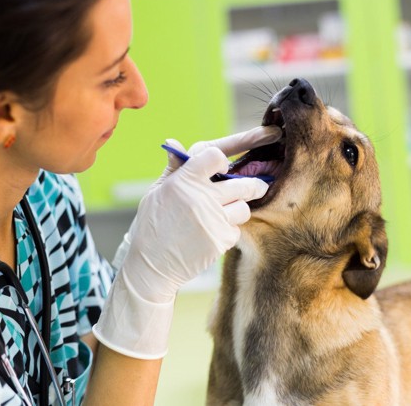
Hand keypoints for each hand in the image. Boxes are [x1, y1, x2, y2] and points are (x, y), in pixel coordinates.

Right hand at [94, 126, 280, 358]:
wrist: (151, 266)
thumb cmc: (152, 226)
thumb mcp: (156, 193)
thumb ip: (174, 169)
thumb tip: (176, 143)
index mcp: (183, 180)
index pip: (216, 154)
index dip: (226, 156)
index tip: (228, 163)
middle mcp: (201, 197)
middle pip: (243, 183)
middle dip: (255, 184)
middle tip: (259, 185)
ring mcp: (213, 220)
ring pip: (243, 207)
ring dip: (238, 209)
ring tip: (224, 214)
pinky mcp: (220, 240)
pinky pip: (237, 229)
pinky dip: (229, 230)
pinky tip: (212, 234)